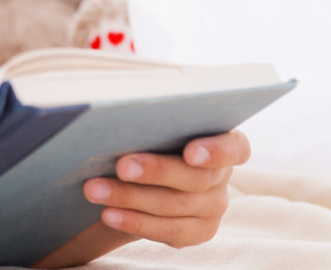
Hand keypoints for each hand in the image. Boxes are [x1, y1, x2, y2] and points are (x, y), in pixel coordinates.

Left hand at [35, 129, 249, 267]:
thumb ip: (152, 111)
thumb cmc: (147, 132)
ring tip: (95, 189)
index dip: (216, 151)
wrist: (137, 174)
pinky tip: (109, 214)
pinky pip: (166, 231)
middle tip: (121, 165)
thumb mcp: (153, 117)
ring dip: (129, 197)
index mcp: (223, 141)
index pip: (235, 148)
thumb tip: (123, 100)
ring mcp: (212, 208)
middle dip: (155, 172)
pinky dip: (133, 221)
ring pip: (172, 206)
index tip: (190, 152)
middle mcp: (222, 177)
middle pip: (194, 178)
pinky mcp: (196, 232)